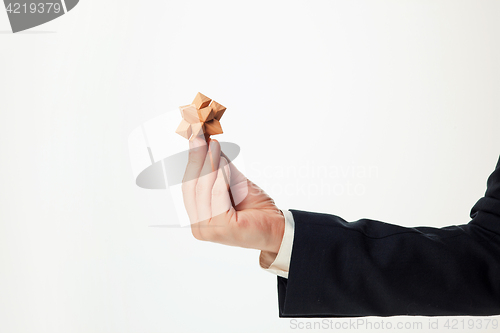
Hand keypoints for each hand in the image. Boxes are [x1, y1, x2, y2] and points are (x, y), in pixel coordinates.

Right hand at [181, 136, 284, 253]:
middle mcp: (198, 227)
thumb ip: (218, 166)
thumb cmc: (255, 207)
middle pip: (191, 187)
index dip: (191, 162)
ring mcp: (208, 230)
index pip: (188, 186)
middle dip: (197, 160)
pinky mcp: (222, 228)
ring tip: (215, 148)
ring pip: (202, 190)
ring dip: (209, 166)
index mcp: (197, 217)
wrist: (277, 226)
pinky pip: (217, 195)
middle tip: (202, 139)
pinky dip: (220, 178)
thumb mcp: (232, 182)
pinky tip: (225, 164)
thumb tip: (206, 142)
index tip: (195, 138)